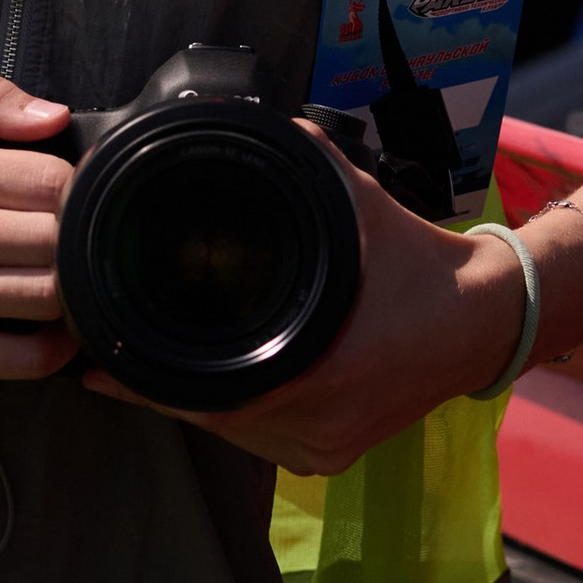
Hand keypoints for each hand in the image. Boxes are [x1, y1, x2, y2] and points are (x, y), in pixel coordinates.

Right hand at [0, 70, 80, 383]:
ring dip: (70, 286)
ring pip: (46, 298)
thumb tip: (55, 119)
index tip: (70, 194)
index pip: (49, 182)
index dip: (76, 187)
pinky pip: (27, 359)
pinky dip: (57, 343)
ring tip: (60, 271)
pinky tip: (50, 320)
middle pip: (53, 242)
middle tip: (70, 235)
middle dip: (75, 237)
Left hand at [87, 162, 546, 473]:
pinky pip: (261, 441)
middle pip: (210, 419)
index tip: (98, 364)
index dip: (145, 382)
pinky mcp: (331, 457)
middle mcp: (317, 428)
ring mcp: (324, 450)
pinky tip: (202, 389)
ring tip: (142, 372)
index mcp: (317, 375)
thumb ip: (303, 165)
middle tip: (107, 362)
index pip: (204, 395)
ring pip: (232, 434)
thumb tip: (251, 125)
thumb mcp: (360, 205)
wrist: (485, 320)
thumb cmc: (419, 265)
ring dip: (192, 404)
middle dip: (160, 389)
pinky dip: (232, 414)